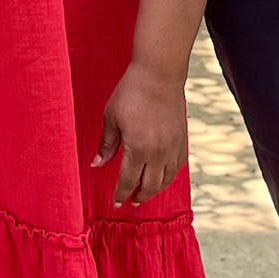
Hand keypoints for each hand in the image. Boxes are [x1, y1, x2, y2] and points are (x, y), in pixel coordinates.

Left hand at [92, 62, 188, 205]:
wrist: (159, 74)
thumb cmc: (131, 93)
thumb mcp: (112, 118)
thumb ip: (106, 145)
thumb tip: (96, 165)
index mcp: (138, 148)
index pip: (129, 181)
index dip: (121, 194)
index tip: (116, 203)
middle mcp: (158, 152)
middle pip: (149, 186)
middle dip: (139, 196)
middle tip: (131, 202)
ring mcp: (173, 147)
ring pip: (166, 179)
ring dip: (154, 190)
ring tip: (145, 194)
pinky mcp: (182, 140)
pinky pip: (177, 166)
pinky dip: (168, 176)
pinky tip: (161, 177)